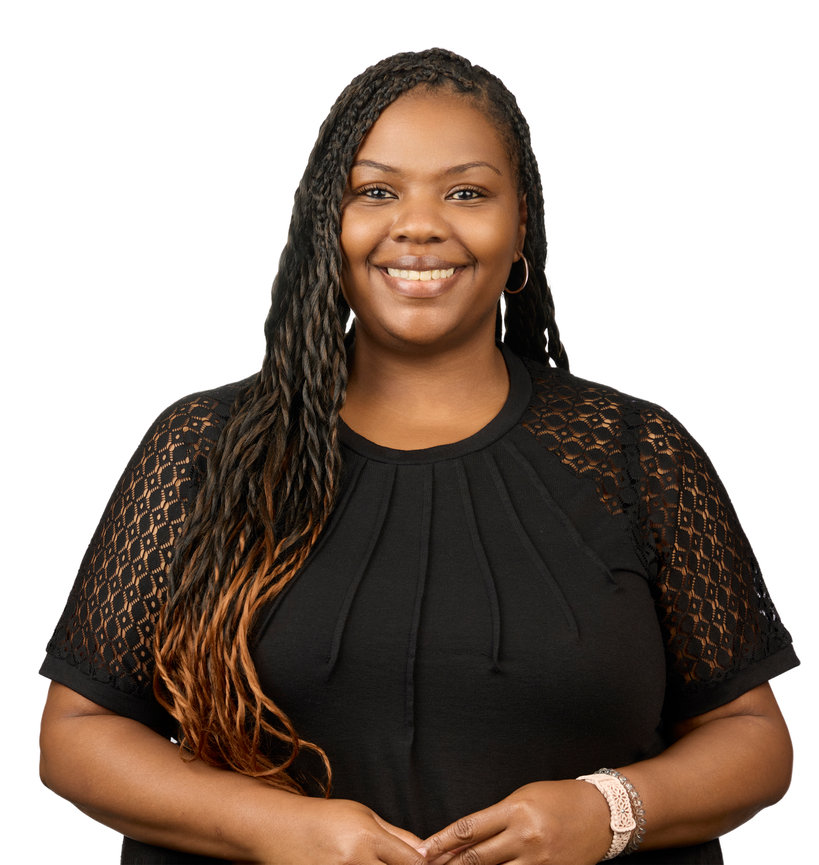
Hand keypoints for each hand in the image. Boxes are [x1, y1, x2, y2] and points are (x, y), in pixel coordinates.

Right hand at [250, 795, 425, 864]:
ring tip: (364, 860)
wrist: (279, 828)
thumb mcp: (362, 815)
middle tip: (387, 861)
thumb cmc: (324, 818)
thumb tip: (424, 851)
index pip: (411, 861)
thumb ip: (396, 835)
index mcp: (368, 837)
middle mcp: (354, 861)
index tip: (424, 864)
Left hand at [418, 780, 611, 864]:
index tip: (422, 851)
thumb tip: (463, 841)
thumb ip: (495, 820)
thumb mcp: (522, 798)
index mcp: (515, 810)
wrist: (600, 814)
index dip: (442, 842)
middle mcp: (525, 836)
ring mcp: (540, 861)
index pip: (469, 828)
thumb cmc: (556, 799)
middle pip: (477, 858)